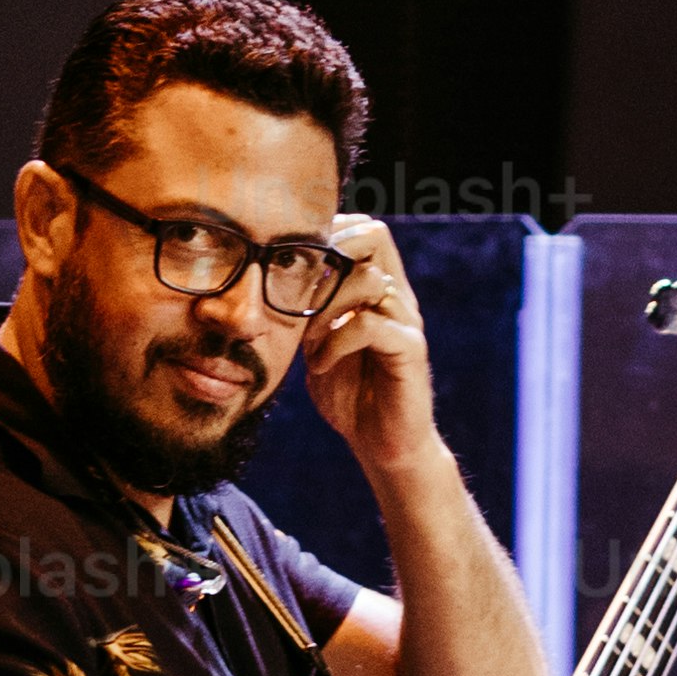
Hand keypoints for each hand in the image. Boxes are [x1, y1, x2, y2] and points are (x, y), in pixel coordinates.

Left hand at [298, 216, 440, 482]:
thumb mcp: (318, 344)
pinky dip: (338, 340)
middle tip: (299, 293)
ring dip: (327, 305)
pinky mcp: (410, 351)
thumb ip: (306, 312)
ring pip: (369, 280)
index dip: (329, 231)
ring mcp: (407, 321)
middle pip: (375, 237)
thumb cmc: (350, 394)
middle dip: (329, 257)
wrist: (383, 445)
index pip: (364, 229)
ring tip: (308, 339)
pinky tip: (323, 364)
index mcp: (378, 289)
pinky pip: (371, 324)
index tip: (293, 260)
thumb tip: (266, 282)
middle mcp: (397, 297)